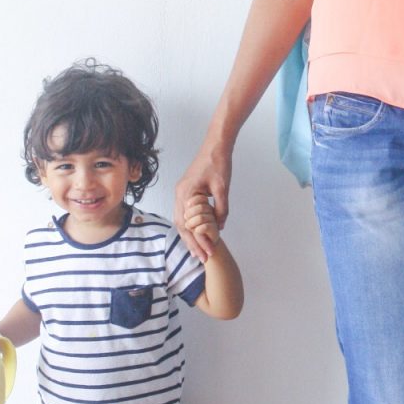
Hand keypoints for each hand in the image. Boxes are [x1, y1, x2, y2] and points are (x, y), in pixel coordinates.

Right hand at [174, 138, 231, 259]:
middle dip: (191, 243)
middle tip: (202, 258)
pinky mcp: (186, 190)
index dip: (198, 241)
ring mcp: (181, 192)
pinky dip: (189, 225)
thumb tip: (220, 227)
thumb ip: (221, 208)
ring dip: (189, 236)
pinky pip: (183, 212)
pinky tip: (196, 233)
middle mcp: (180, 194)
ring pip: (180, 220)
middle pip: (182, 225)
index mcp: (186, 194)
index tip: (207, 253)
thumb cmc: (218, 163)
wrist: (215, 145)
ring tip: (198, 251)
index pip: (189, 225)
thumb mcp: (222, 188)